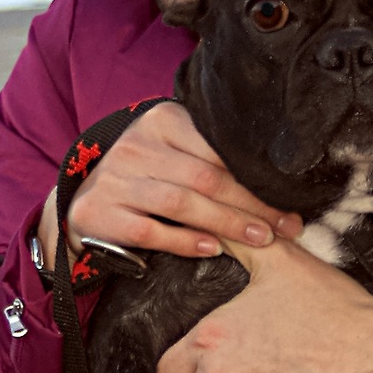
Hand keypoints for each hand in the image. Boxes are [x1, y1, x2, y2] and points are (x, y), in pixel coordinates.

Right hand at [36, 102, 301, 269]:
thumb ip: (210, 155)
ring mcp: (115, 181)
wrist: (84, 200)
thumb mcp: (172, 152)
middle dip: (251, 205)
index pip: (216, 152)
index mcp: (160, 123)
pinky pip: (151, 231)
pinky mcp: (100, 215)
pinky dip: (184, 241)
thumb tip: (275, 179)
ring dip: (226, 223)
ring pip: (181, 203)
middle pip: (205, 178)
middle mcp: (135, 147)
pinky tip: (212, 248)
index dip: (256, 179)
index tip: (288, 201)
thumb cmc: (146, 178)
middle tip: (284, 226)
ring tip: (260, 238)